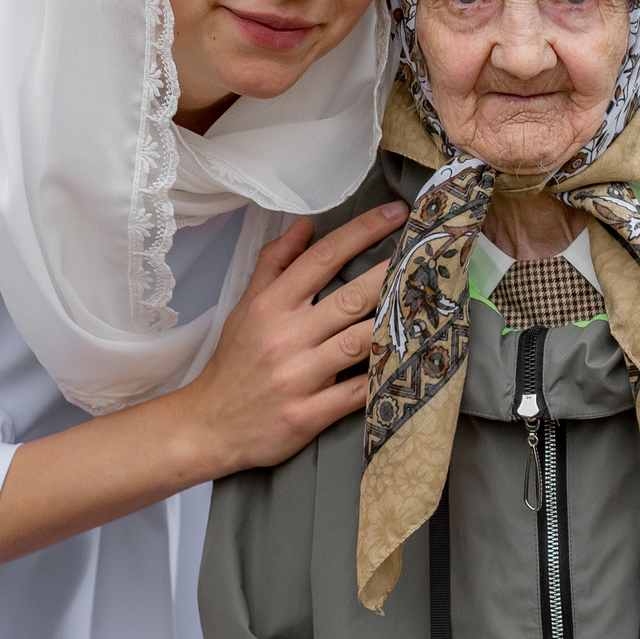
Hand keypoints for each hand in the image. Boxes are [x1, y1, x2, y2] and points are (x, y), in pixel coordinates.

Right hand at [177, 201, 407, 475]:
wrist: (209, 425)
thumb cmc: (234, 363)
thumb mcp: (246, 307)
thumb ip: (275, 264)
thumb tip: (305, 225)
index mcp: (271, 306)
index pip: (322, 258)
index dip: (363, 231)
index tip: (397, 213)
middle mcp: (286, 337)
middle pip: (350, 298)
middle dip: (392, 274)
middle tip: (428, 254)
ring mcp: (298, 377)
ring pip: (359, 343)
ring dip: (396, 324)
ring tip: (430, 306)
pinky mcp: (308, 415)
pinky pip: (355, 394)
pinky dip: (382, 379)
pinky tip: (410, 364)